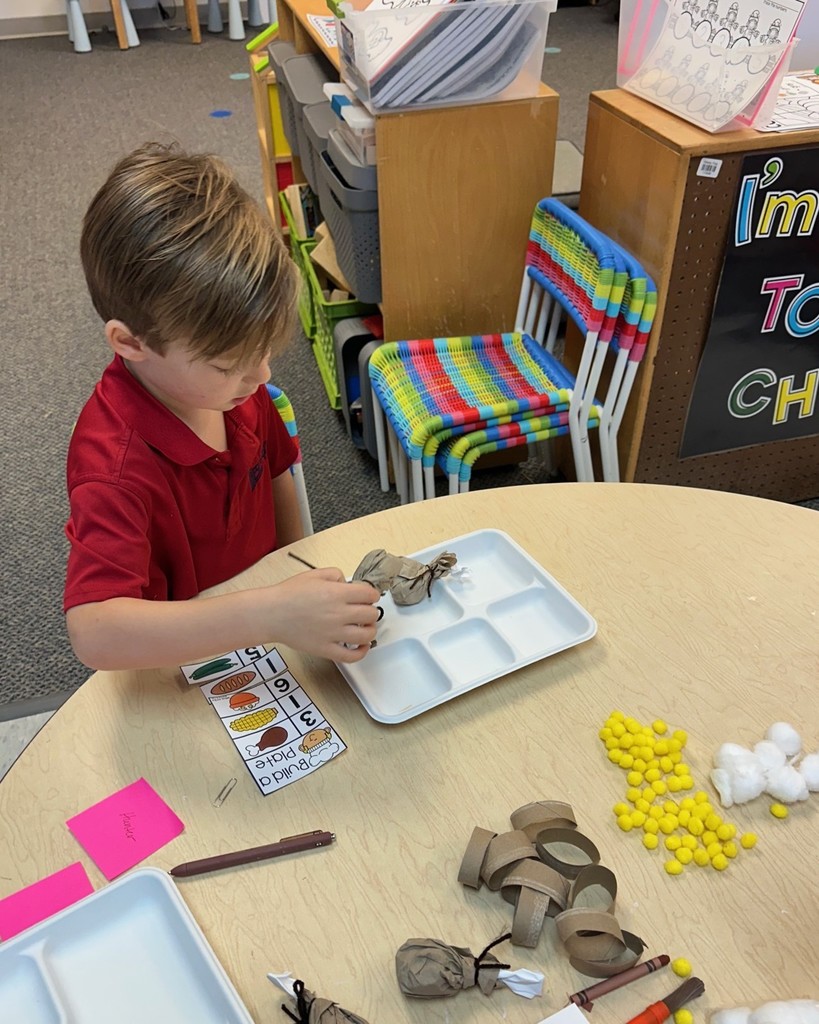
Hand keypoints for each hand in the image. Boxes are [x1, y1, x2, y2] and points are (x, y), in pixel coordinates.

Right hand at [262, 567, 380, 662]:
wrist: (271, 614)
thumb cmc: (289, 594)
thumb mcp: (314, 575)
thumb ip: (335, 575)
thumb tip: (348, 583)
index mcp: (337, 593)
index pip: (369, 594)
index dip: (371, 594)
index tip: (367, 596)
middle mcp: (339, 613)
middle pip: (371, 614)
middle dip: (370, 611)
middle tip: (364, 610)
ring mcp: (333, 634)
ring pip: (366, 635)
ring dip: (370, 630)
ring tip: (364, 627)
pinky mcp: (326, 649)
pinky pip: (352, 656)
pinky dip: (362, 652)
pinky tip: (362, 646)